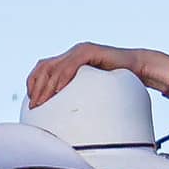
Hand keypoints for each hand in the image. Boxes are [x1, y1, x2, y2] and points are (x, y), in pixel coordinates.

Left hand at [26, 44, 168, 105]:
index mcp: (69, 60)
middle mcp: (72, 53)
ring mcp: (80, 51)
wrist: (137, 68)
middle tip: (34, 106)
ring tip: (42, 102)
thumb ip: (80, 95)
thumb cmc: (118, 83)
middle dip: (36, 87)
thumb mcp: (93, 90)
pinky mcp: (89, 52)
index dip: (33, 83)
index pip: (44, 68)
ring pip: (54, 67)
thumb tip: (70, 117)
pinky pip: (71, 66)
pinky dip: (62, 78)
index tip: (31, 100)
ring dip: (46, 86)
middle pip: (44, 67)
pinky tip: (57, 91)